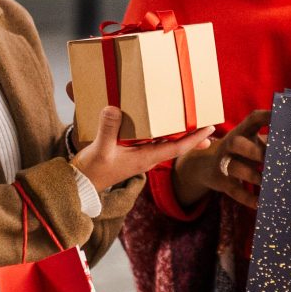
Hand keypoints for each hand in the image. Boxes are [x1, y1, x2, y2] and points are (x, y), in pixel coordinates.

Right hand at [72, 107, 211, 191]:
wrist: (80, 183)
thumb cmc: (93, 170)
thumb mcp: (101, 149)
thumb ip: (108, 129)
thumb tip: (114, 108)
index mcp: (146, 157)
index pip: (177, 148)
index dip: (194, 138)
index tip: (210, 129)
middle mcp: (147, 156)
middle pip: (175, 145)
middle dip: (192, 136)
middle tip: (209, 126)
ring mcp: (139, 155)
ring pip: (164, 142)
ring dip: (177, 133)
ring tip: (190, 123)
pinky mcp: (129, 152)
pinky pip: (150, 140)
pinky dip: (159, 132)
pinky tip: (160, 123)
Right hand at [174, 108, 271, 209]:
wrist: (207, 166)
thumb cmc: (241, 152)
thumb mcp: (252, 142)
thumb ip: (271, 141)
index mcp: (243, 132)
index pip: (253, 119)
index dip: (266, 116)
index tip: (280, 117)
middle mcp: (231, 145)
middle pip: (236, 143)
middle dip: (253, 150)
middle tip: (268, 158)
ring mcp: (224, 163)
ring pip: (235, 168)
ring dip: (252, 175)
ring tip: (266, 183)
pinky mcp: (222, 181)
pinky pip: (234, 190)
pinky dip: (247, 197)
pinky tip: (260, 203)